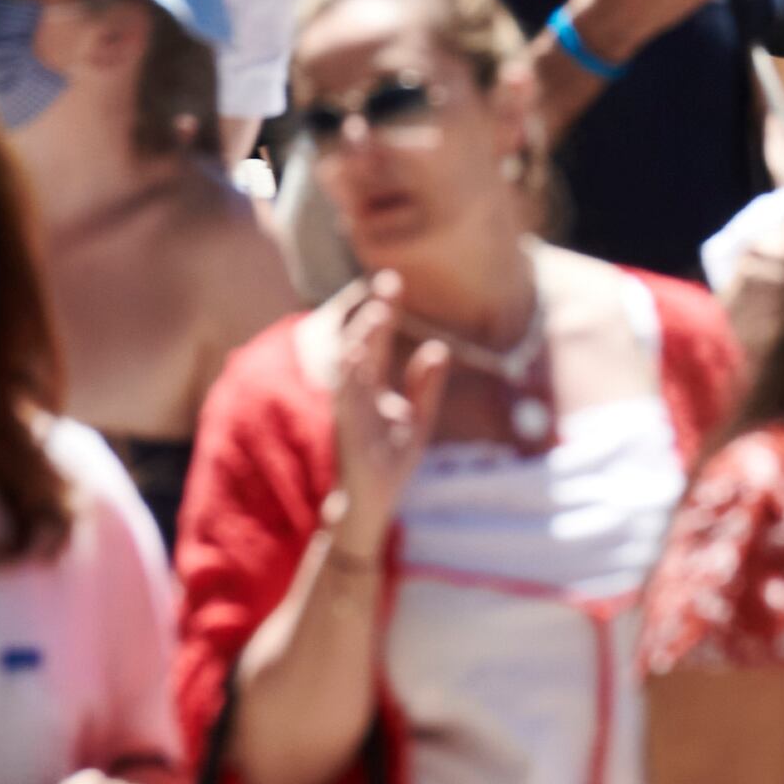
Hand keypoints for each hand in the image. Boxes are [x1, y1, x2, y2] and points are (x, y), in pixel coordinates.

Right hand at [322, 280, 451, 561]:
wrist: (372, 504)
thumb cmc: (390, 462)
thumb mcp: (417, 420)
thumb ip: (426, 386)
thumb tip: (437, 348)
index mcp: (370, 387)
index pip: (376, 341)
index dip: (383, 311)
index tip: (392, 280)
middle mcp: (356, 393)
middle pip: (363, 345)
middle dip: (374, 314)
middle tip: (388, 282)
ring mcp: (350, 412)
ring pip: (352, 368)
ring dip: (364, 340)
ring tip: (380, 312)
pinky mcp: (348, 435)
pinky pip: (346, 402)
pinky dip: (350, 378)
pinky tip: (357, 356)